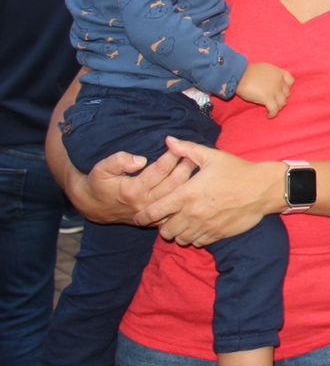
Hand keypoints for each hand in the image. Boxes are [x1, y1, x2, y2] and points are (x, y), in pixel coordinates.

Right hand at [74, 148, 194, 225]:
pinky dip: (186, 197)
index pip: (159, 170)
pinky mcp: (156, 219)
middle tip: (196, 153)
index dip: (171, 156)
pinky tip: (195, 185)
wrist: (94, 207)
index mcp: (133, 190)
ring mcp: (152, 213)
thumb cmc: (99, 183)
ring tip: (199, 165)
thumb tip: (140, 160)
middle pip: (174, 183)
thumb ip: (118, 161)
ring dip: (190, 180)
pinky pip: (177, 209)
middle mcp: (145, 203)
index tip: (180, 145)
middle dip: (186, 166)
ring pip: (178, 195)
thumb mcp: (101, 169)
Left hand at [136, 137, 277, 245]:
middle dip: (161, 226)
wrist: (264, 189)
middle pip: (164, 231)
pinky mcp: (217, 235)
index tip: (140, 215)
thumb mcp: (212, 156)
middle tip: (165, 218)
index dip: (143, 215)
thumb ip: (186, 149)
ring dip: (177, 232)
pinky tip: (197, 227)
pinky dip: (193, 237)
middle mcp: (192, 214)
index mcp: (186, 194)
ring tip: (181, 223)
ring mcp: (205, 226)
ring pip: (180, 239)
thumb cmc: (237, 170)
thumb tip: (168, 140)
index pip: (153, 212)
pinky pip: (197, 243)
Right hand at [237, 62, 292, 116]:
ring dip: (278, 107)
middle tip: (273, 101)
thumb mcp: (263, 68)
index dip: (287, 87)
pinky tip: (268, 115)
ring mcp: (275, 90)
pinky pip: (274, 109)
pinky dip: (272, 114)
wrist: (239, 74)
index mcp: (278, 73)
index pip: (290, 81)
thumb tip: (269, 82)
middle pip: (287, 93)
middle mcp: (279, 81)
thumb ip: (270, 75)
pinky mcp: (268, 98)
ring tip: (271, 109)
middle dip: (281, 98)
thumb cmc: (246, 71)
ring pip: (283, 102)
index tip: (280, 90)